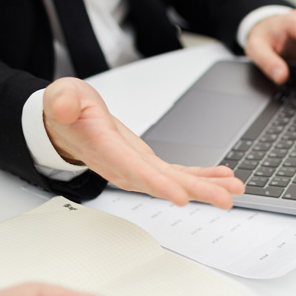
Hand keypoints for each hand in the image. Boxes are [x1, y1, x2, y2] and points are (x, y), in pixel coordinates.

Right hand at [43, 78, 244, 208]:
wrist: (67, 126)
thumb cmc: (67, 111)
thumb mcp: (61, 96)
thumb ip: (62, 101)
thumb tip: (63, 106)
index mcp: (106, 151)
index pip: (134, 171)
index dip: (158, 185)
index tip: (181, 197)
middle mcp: (126, 167)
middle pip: (165, 183)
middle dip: (197, 192)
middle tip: (225, 199)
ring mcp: (139, 170)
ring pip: (177, 182)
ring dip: (207, 187)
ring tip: (234, 189)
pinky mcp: (149, 165)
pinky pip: (179, 173)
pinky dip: (203, 175)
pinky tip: (224, 177)